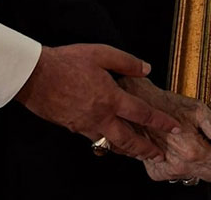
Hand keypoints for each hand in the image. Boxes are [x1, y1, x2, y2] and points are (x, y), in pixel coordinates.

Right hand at [14, 44, 180, 160]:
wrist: (35, 76)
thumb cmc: (68, 62)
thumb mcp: (102, 53)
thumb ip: (127, 62)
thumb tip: (146, 68)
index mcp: (111, 98)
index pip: (143, 114)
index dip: (161, 122)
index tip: (175, 129)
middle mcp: (100, 116)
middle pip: (128, 140)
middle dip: (146, 150)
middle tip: (159, 156)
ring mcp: (85, 125)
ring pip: (111, 143)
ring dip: (128, 150)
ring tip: (139, 153)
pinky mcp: (72, 127)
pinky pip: (94, 139)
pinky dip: (107, 143)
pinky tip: (111, 139)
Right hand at [120, 77, 210, 182]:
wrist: (139, 107)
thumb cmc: (167, 105)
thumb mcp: (198, 110)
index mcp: (193, 151)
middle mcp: (181, 166)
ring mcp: (169, 172)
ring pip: (199, 175)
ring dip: (209, 164)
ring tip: (208, 145)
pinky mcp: (158, 172)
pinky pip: (182, 174)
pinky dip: (190, 164)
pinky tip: (188, 149)